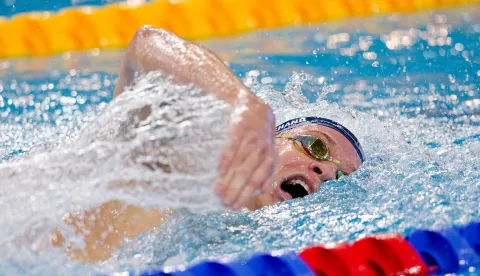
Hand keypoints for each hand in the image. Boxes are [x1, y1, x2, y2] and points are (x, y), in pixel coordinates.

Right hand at [214, 90, 276, 209]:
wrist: (254, 107)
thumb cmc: (259, 135)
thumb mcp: (268, 151)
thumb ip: (267, 170)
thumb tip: (261, 190)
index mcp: (269, 158)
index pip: (256, 181)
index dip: (245, 195)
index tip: (233, 207)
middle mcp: (262, 149)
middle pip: (247, 174)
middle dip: (235, 191)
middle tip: (223, 203)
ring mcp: (251, 138)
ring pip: (239, 163)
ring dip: (228, 179)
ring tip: (216, 191)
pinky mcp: (240, 128)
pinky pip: (232, 146)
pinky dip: (226, 158)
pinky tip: (219, 170)